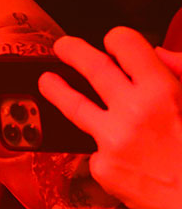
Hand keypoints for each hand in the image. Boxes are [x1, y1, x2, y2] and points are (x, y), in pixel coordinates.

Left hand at [40, 28, 181, 208]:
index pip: (126, 45)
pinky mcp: (103, 168)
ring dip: (56, 89)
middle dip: (72, 51)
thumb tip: (157, 53)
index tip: (111, 43)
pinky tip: (124, 157)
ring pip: (73, 104)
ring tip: (46, 81)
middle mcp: (132, 111)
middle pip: (92, 66)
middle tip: (62, 46)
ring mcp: (113, 140)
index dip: (118, 40)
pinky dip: (107, 148)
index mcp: (162, 92)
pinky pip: (97, 149)